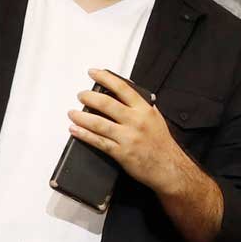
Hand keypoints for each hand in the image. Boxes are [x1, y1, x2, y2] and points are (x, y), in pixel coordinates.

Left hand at [68, 70, 189, 196]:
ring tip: (72, 113)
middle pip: (107, 104)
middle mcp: (136, 122)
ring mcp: (128, 137)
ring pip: (99, 123)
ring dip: (82, 117)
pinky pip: (98, 142)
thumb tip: (125, 96)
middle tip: (81, 95)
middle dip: (89, 97)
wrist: (169, 168)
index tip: (94, 73)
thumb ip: (141, 107)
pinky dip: (84, 135)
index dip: (105, 78)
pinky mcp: (121, 153)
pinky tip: (76, 130)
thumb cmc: (162, 145)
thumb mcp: (155, 119)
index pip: (122, 88)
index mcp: (144, 110)